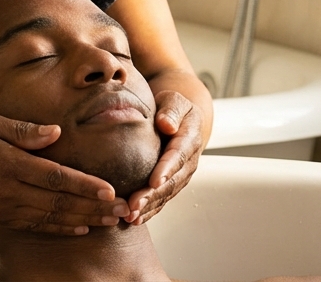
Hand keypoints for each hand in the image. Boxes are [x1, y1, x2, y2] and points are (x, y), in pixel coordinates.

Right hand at [0, 113, 130, 234]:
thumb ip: (23, 130)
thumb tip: (56, 132)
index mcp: (8, 163)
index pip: (55, 177)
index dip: (84, 186)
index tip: (109, 190)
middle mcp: (7, 190)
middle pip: (59, 203)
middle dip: (93, 208)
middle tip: (122, 211)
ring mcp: (3, 208)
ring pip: (51, 218)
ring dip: (83, 220)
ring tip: (109, 222)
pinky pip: (35, 226)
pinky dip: (59, 228)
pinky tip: (79, 227)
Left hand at [124, 91, 203, 223]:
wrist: (178, 117)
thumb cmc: (171, 106)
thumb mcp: (173, 99)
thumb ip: (171, 110)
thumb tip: (166, 124)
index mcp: (189, 138)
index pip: (178, 155)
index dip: (167, 169)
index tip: (154, 181)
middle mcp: (188, 161)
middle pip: (172, 181)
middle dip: (153, 195)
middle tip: (134, 205)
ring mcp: (181, 174)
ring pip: (167, 194)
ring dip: (149, 207)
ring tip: (131, 217)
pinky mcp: (172, 183)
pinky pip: (162, 199)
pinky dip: (150, 210)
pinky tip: (135, 220)